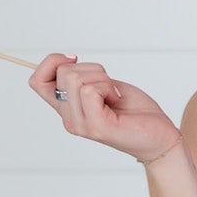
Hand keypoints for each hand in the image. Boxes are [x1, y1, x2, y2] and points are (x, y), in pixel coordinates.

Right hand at [29, 52, 181, 163]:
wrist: (159, 137)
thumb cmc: (135, 111)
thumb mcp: (104, 86)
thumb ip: (82, 78)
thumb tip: (65, 60)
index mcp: (68, 109)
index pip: (36, 81)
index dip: (51, 62)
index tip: (74, 59)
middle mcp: (69, 119)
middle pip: (63, 73)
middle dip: (91, 69)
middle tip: (109, 87)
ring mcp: (81, 125)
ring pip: (75, 79)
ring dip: (102, 79)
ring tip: (114, 96)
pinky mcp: (96, 127)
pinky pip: (90, 91)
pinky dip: (108, 88)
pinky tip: (118, 101)